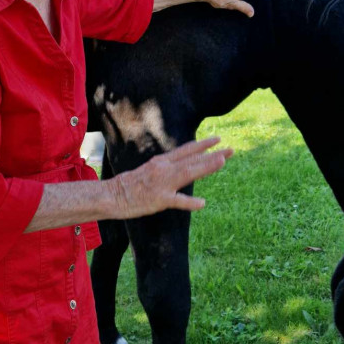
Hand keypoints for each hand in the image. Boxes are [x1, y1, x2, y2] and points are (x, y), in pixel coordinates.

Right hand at [111, 137, 231, 218]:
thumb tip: (179, 167)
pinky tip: (202, 203)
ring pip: (188, 173)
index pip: (185, 150)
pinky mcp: (159, 199)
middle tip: (231, 150)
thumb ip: (165, 168)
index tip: (218, 140)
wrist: (112, 195)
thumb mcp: (149, 171)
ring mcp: (162, 183)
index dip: (202, 145)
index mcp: (161, 162)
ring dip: (206, 167)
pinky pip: (177, 201)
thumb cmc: (129, 185)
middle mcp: (164, 168)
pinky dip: (190, 203)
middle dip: (212, 155)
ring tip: (222, 162)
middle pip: (192, 159)